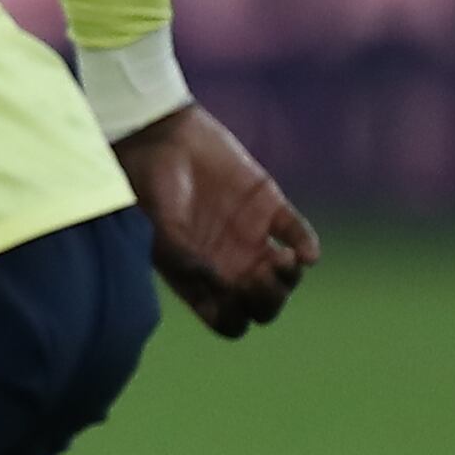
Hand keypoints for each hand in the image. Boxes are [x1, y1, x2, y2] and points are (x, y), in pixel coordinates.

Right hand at [113, 104, 318, 336]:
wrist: (159, 134)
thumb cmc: (146, 183)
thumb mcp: (157, 225)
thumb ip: (184, 258)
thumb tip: (216, 285)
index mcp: (198, 277)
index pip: (228, 320)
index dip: (235, 318)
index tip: (229, 295)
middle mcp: (227, 264)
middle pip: (263, 306)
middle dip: (266, 301)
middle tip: (257, 276)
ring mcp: (251, 237)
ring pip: (286, 278)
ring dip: (289, 279)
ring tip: (280, 259)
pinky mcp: (270, 207)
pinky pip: (299, 235)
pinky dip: (308, 246)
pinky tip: (303, 251)